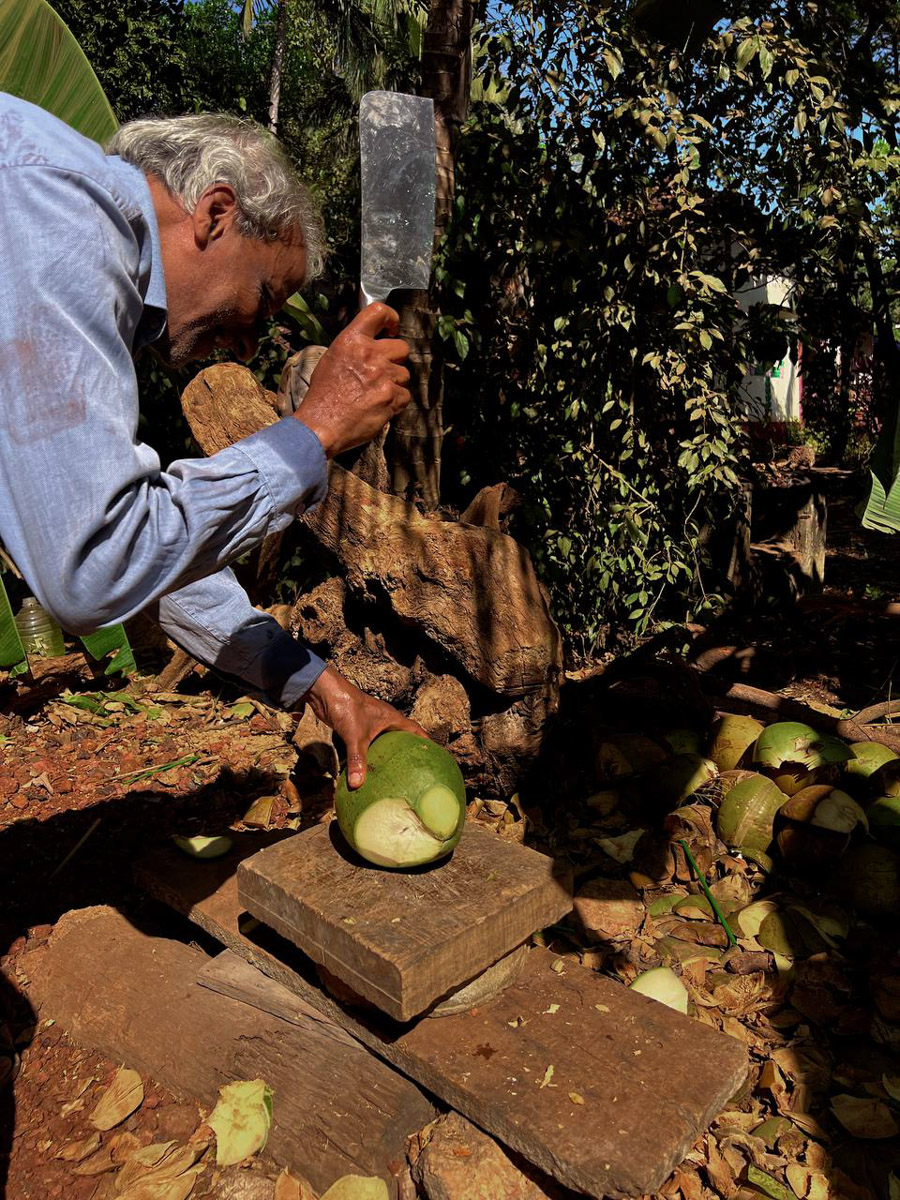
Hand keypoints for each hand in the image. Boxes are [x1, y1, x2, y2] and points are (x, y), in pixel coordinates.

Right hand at [293, 304, 410, 456]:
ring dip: (394, 384)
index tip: (392, 328)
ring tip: (375, 394)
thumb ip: (352, 349)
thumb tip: (369, 346)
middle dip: (396, 359)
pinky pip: (405, 396)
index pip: (378, 312)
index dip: (391, 318)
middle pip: (402, 347)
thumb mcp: (330, 361)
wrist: (320, 426)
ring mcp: (382, 375)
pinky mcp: (390, 396)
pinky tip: (379, 407)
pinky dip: (396, 403)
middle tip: (383, 372)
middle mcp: (369, 354)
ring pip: (404, 374)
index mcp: (351, 341)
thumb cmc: (322, 397)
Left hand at [303, 664, 425, 788]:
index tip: (433, 754)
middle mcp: (383, 720)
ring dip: (385, 753)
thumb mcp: (356, 736)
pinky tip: (364, 767)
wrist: (326, 692)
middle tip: (412, 768)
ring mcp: (369, 723)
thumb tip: (357, 784)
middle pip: (400, 736)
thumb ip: (357, 760)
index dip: (425, 741)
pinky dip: (367, 754)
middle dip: (406, 751)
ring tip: (391, 772)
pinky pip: (366, 744)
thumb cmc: (347, 706)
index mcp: (392, 718)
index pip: (415, 729)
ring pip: (382, 741)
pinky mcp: (355, 727)